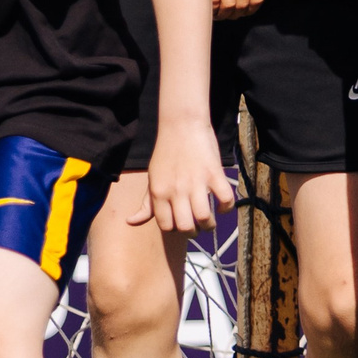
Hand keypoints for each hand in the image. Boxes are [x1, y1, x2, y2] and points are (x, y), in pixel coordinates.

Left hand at [130, 116, 235, 234]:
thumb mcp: (152, 178)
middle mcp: (176, 190)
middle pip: (186, 227)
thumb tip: (130, 222)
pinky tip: (222, 205)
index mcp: (159, 192)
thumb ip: (146, 204)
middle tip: (197, 225)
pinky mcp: (214, 173)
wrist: (181, 124)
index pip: (166, 226)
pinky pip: (225, 199)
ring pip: (205, 217)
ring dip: (210, 224)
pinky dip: (227, 207)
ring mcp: (196, 182)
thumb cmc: (165, 153)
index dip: (175, 229)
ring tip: (210, 220)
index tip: (181, 223)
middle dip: (193, 232)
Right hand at [207, 0, 264, 17]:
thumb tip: (242, 5)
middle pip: (242, 4)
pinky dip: (212, 8)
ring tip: (218, 13)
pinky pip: (213, 0)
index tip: (242, 12)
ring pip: (228, 5)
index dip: (250, 10)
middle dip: (235, 14)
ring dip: (223, 14)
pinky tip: (209, 7)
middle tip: (227, 14)